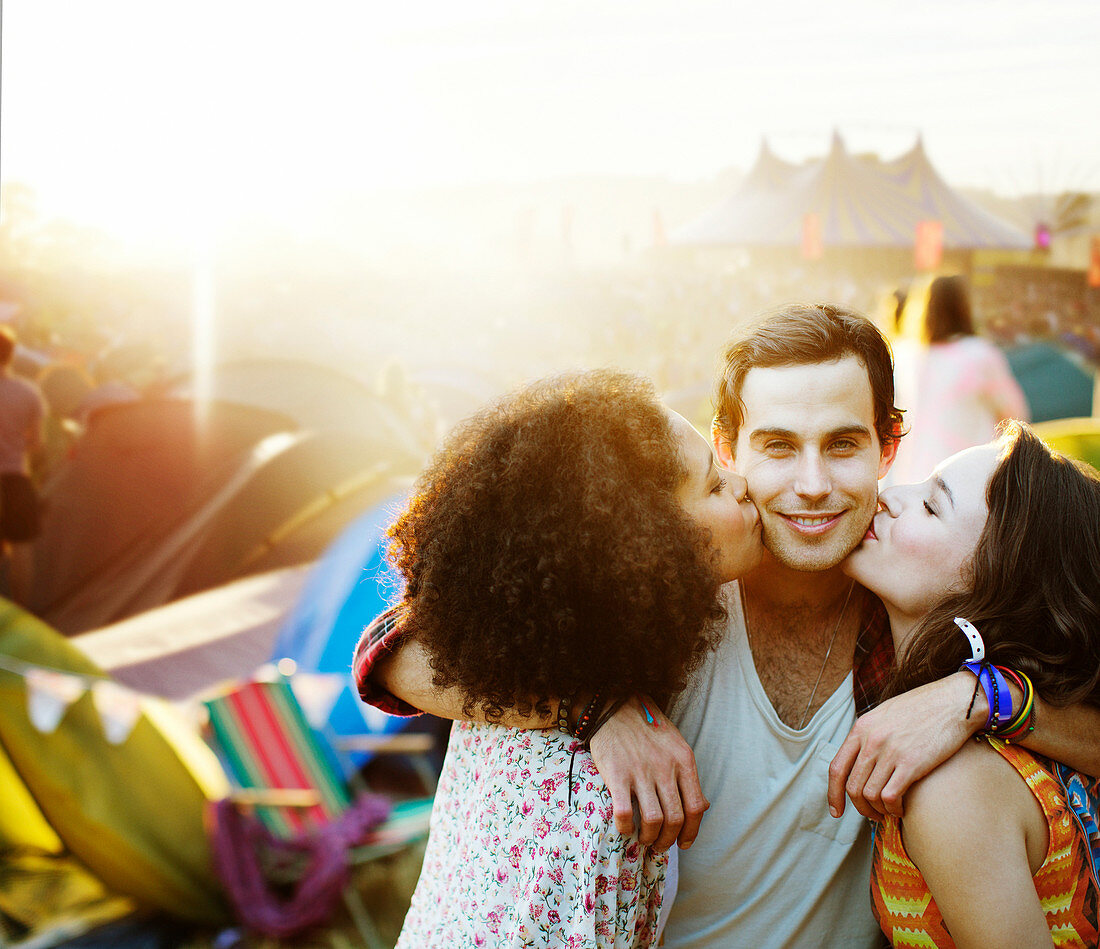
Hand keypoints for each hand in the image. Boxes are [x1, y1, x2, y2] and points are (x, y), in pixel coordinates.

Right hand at [588, 696, 708, 850]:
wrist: (615, 706)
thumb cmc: (648, 728)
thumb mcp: (677, 746)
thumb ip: (687, 775)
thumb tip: (702, 807)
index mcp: (684, 761)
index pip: (696, 808)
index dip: (692, 832)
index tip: (684, 843)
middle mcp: (665, 768)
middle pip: (675, 819)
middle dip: (669, 840)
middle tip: (660, 845)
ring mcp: (640, 772)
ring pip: (653, 821)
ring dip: (649, 838)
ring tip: (644, 839)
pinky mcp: (616, 774)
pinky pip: (624, 813)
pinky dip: (625, 827)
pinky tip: (624, 827)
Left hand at [828, 672, 984, 819]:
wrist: (953, 701)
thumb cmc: (923, 708)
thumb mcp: (885, 714)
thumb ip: (870, 734)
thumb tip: (861, 759)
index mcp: (861, 728)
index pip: (837, 767)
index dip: (833, 793)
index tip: (836, 811)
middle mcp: (871, 740)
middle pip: (852, 786)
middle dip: (860, 808)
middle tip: (873, 815)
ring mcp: (890, 751)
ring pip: (870, 795)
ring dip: (878, 810)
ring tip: (889, 812)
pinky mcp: (911, 763)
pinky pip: (890, 797)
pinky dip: (893, 809)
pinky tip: (901, 809)